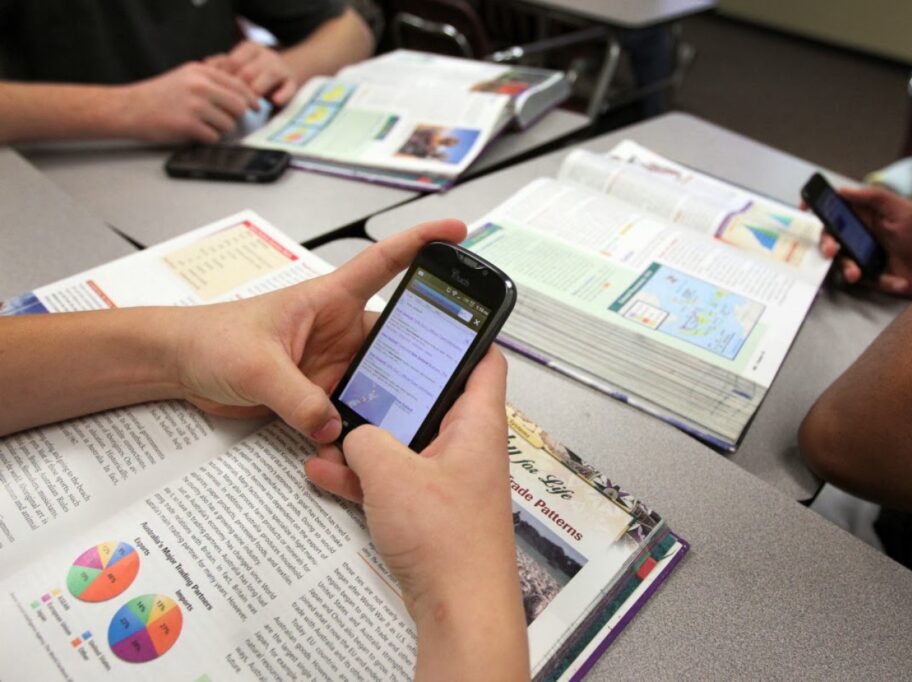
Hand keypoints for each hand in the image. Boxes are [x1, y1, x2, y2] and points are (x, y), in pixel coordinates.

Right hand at [119, 62, 258, 142]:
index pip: (238, 85)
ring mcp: (195, 105)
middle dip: (236, 117)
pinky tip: (194, 133)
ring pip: (228, 124)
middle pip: (238, 106)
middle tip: (226, 121)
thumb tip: (241, 95)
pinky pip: (214, 137)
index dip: (250, 98)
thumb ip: (210, 82)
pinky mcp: (189, 124)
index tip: (255, 106)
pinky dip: (207, 139)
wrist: (128, 108)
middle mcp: (200, 85)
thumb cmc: (157, 95)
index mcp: (200, 71)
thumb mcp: (184, 77)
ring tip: (203, 126)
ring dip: (220, 129)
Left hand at [172, 219, 466, 441]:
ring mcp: (331, 363)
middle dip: (423, 352)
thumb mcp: (256, 365)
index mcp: (328, 299)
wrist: (179, 366)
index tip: (457, 231)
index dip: (421, 242)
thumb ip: (297, 397)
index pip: (384, 262)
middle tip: (452, 373)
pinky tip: (369, 446)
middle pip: (395, 336)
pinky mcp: (318, 393)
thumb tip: (334, 427)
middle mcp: (338, 330)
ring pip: (378, 379)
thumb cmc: (210, 338)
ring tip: (412, 420)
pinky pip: (351, 410)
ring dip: (390, 399)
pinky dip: (359, 428)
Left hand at [208, 41, 298, 105]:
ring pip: (269, 75)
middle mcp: (266, 54)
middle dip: (239, 89)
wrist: (285, 75)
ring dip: (258, 91)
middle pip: (249, 70)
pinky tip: (275, 101)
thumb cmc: (254, 75)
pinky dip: (283, 94)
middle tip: (230, 105)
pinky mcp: (293, 82)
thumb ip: (222, 65)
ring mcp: (281, 67)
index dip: (223, 79)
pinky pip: (289, 87)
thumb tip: (204, 65)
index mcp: (249, 48)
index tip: (216, 94)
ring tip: (250, 107)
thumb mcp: (238, 66)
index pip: (232, 61)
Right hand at [305, 347, 529, 677]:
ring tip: (328, 429)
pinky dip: (363, 475)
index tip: (435, 316)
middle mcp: (467, 446)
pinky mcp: (429, 509)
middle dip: (390, 390)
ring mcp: (448, 478)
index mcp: (477, 424)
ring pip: (404, 440)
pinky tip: (325, 472)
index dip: (464, 334)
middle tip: (359, 372)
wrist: (459, 608)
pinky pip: (393, 478)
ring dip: (366, 437)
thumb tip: (352, 435)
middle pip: (431, 399)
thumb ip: (364, 440)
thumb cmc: (450, 542)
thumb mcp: (391, 473)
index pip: (484, 360)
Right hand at [819, 186, 911, 296]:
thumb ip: (875, 197)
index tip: (805, 209)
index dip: (819, 207)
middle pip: (831, 236)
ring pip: (840, 260)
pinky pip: (859, 279)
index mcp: (867, 215)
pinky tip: (895, 280)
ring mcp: (863, 255)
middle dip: (827, 243)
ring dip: (846, 267)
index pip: (837, 207)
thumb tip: (843, 189)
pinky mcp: (869, 276)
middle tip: (832, 250)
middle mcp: (861, 234)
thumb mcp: (904, 211)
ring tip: (856, 274)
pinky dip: (876, 281)